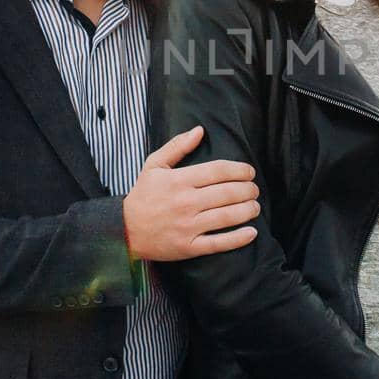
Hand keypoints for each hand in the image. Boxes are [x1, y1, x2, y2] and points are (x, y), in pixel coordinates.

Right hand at [122, 126, 259, 260]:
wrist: (123, 229)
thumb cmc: (143, 195)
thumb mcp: (154, 165)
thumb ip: (177, 146)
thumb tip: (200, 130)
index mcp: (179, 180)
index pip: (218, 171)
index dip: (239, 170)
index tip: (249, 172)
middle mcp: (186, 202)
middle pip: (227, 193)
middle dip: (248, 190)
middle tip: (254, 189)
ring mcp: (188, 226)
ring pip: (227, 216)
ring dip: (248, 210)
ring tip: (255, 206)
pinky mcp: (188, 247)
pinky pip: (218, 243)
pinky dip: (238, 238)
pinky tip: (252, 232)